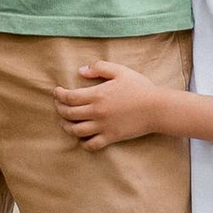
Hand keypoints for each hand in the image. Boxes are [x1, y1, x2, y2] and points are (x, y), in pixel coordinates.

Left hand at [53, 58, 171, 148]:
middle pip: (69, 114)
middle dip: (59, 109)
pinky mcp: (111, 137)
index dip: (59, 95)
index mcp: (97, 94)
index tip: (56, 92)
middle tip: (58, 105)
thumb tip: (81, 71)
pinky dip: (83, 143)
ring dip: (66, 126)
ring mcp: (103, 127)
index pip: (69, 97)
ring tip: (65, 122)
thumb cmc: (139, 87)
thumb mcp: (120, 71)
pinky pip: (91, 145)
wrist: (156, 108)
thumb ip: (99, 67)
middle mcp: (97, 112)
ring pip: (76, 131)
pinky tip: (82, 137)